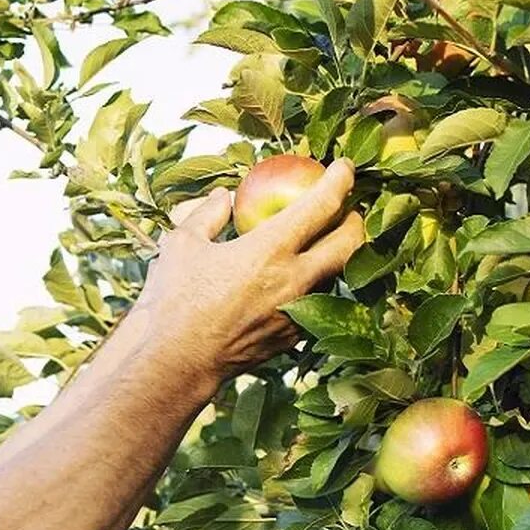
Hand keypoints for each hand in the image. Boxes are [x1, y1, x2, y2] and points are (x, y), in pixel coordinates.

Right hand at [135, 159, 364, 383]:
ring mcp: (297, 312)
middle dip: (356, 219)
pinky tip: (297, 280)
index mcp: (270, 249)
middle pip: (349, 243)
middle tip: (346, 208)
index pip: (323, 205)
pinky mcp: (292, 337)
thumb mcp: (182, 245)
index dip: (340, 180)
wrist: (177, 363)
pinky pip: (316, 303)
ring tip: (324, 243)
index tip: (344, 167)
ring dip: (337, 255)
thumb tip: (224, 197)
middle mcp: (294, 280)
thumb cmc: (174, 301)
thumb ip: (207, 214)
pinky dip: (315, 285)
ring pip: (337, 276)